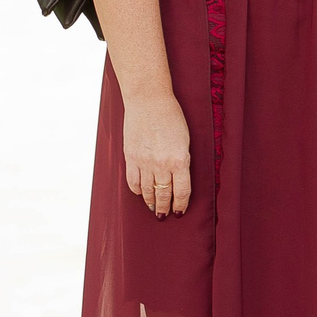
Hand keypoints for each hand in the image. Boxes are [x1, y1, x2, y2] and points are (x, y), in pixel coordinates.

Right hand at [124, 92, 192, 217]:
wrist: (148, 100)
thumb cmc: (171, 117)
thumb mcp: (185, 140)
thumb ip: (181, 161)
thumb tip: (179, 179)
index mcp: (179, 160)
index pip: (182, 191)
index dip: (181, 204)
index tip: (180, 212)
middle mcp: (161, 164)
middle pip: (164, 194)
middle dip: (165, 208)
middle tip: (164, 216)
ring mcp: (144, 162)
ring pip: (147, 190)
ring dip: (151, 202)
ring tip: (154, 209)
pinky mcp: (131, 157)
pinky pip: (132, 181)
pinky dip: (137, 190)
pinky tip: (140, 194)